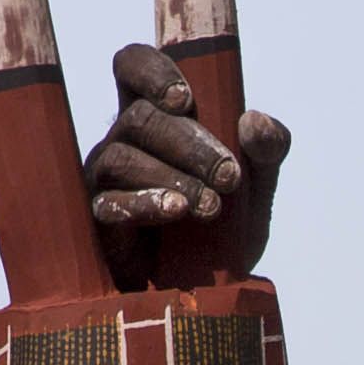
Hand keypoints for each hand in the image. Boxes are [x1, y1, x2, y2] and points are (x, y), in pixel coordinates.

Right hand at [82, 42, 291, 285]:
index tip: (186, 98)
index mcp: (156, 116)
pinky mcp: (96, 222)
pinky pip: (108, 203)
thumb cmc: (226, 230)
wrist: (207, 297)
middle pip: (139, 118)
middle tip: (230, 176)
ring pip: (122, 157)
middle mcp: (122, 140)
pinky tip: (176, 210)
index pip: (133, 67)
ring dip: (173, 176)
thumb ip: (267, 152)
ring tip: (211, 206)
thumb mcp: (257, 190)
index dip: (151, 70)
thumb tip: (255, 120)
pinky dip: (145, 203)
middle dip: (190, 143)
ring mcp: (103, 180)